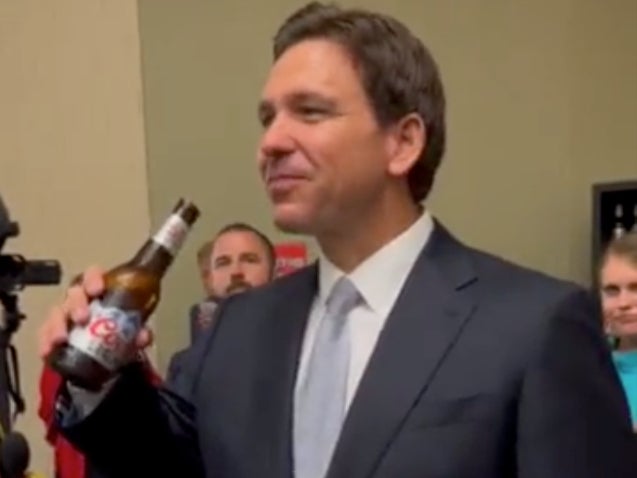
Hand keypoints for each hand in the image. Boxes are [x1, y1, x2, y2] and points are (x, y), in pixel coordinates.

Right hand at [37, 265, 152, 359]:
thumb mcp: (132, 327)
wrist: (105, 347)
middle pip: (74, 293)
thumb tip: (143, 336)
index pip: (93, 274)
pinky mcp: (53, 331)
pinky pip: (45, 333)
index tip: (97, 290)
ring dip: (57, 324)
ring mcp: (65, 314)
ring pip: (56, 312)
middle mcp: (80, 298)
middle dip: (76, 304)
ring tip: (62, 339)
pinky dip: (45, 342)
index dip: (93, 279)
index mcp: (99, 290)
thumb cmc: (117, 326)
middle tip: (82, 318)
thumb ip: (140, 331)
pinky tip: (47, 351)